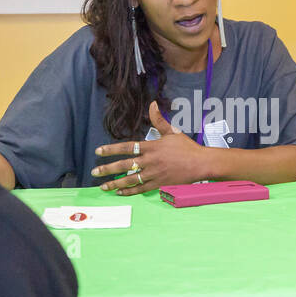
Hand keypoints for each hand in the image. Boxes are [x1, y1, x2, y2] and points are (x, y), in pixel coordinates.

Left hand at [92, 102, 207, 194]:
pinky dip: (130, 191)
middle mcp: (150, 161)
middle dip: (107, 169)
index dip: (111, 150)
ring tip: (103, 186)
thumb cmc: (187, 147)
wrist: (201, 164)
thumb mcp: (172, 131)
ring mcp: (154, 174)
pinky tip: (120, 192)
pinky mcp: (159, 184)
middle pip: (125, 166)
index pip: (127, 147)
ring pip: (130, 180)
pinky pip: (141, 189)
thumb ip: (159, 120)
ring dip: (115, 183)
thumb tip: (152, 104)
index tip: (98, 152)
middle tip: (95, 172)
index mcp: (151, 147)